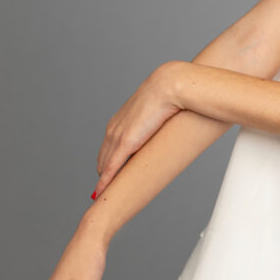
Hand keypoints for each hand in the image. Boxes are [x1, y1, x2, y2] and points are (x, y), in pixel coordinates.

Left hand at [93, 62, 182, 198]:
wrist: (171, 85)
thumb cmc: (174, 94)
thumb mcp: (164, 110)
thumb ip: (164, 121)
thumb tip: (176, 125)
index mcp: (123, 118)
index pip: (111, 144)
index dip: (111, 159)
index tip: (112, 172)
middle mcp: (115, 127)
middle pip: (104, 156)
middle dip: (105, 172)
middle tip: (108, 189)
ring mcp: (118, 135)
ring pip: (105, 164)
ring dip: (104, 179)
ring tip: (105, 194)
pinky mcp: (125, 143)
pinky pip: (111, 166)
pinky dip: (105, 180)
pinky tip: (103, 191)